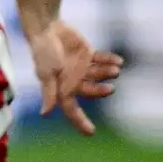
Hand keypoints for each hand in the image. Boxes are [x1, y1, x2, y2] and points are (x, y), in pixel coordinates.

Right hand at [28, 21, 121, 135]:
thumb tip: (45, 114)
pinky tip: (119, 61)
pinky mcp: (88, 54)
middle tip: (110, 89)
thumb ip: (49, 93)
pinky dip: (112, 60)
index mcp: (61, 88)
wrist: (47, 28)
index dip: (80, 122)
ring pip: (100, 75)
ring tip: (116, 69)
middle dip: (101, 91)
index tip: (91, 133)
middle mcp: (72, 80)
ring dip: (109, 73)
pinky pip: (104, 60)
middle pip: (91, 91)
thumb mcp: (46, 74)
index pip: (71, 110)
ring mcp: (82, 68)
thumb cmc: (43, 52)